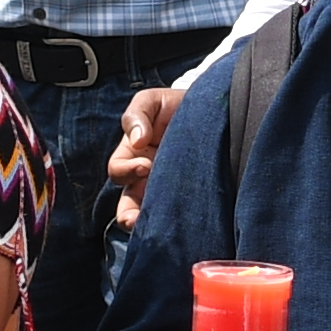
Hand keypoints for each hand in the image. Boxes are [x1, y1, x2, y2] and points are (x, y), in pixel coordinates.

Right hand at [109, 80, 188, 231]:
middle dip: (127, 214)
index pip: (118, 170)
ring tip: (154, 229)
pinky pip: (177, 214)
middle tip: (134, 219)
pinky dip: (176, 222)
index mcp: (132, 155)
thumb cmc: (175, 105)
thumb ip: (137, 115)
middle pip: (127, 204)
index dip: (127, 170)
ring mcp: (166, 189)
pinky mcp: (189, 196)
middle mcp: (145, 177)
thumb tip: (137, 141)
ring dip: (148, 224)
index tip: (146, 164)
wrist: (212, 108)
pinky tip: (182, 225)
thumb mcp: (152, 101)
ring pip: (150, 215)